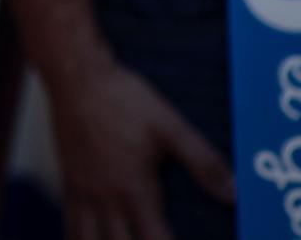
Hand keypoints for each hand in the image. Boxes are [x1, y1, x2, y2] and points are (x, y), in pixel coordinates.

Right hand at [47, 56, 233, 239]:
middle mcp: (106, 195)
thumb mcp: (170, 125)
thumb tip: (232, 192)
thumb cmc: (123, 98)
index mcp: (134, 188)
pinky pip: (69, 219)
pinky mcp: (68, 177)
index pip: (154, 238)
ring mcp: (83, 188)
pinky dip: (76, 237)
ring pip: (86, 239)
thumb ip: (202, 160)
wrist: (75, 76)